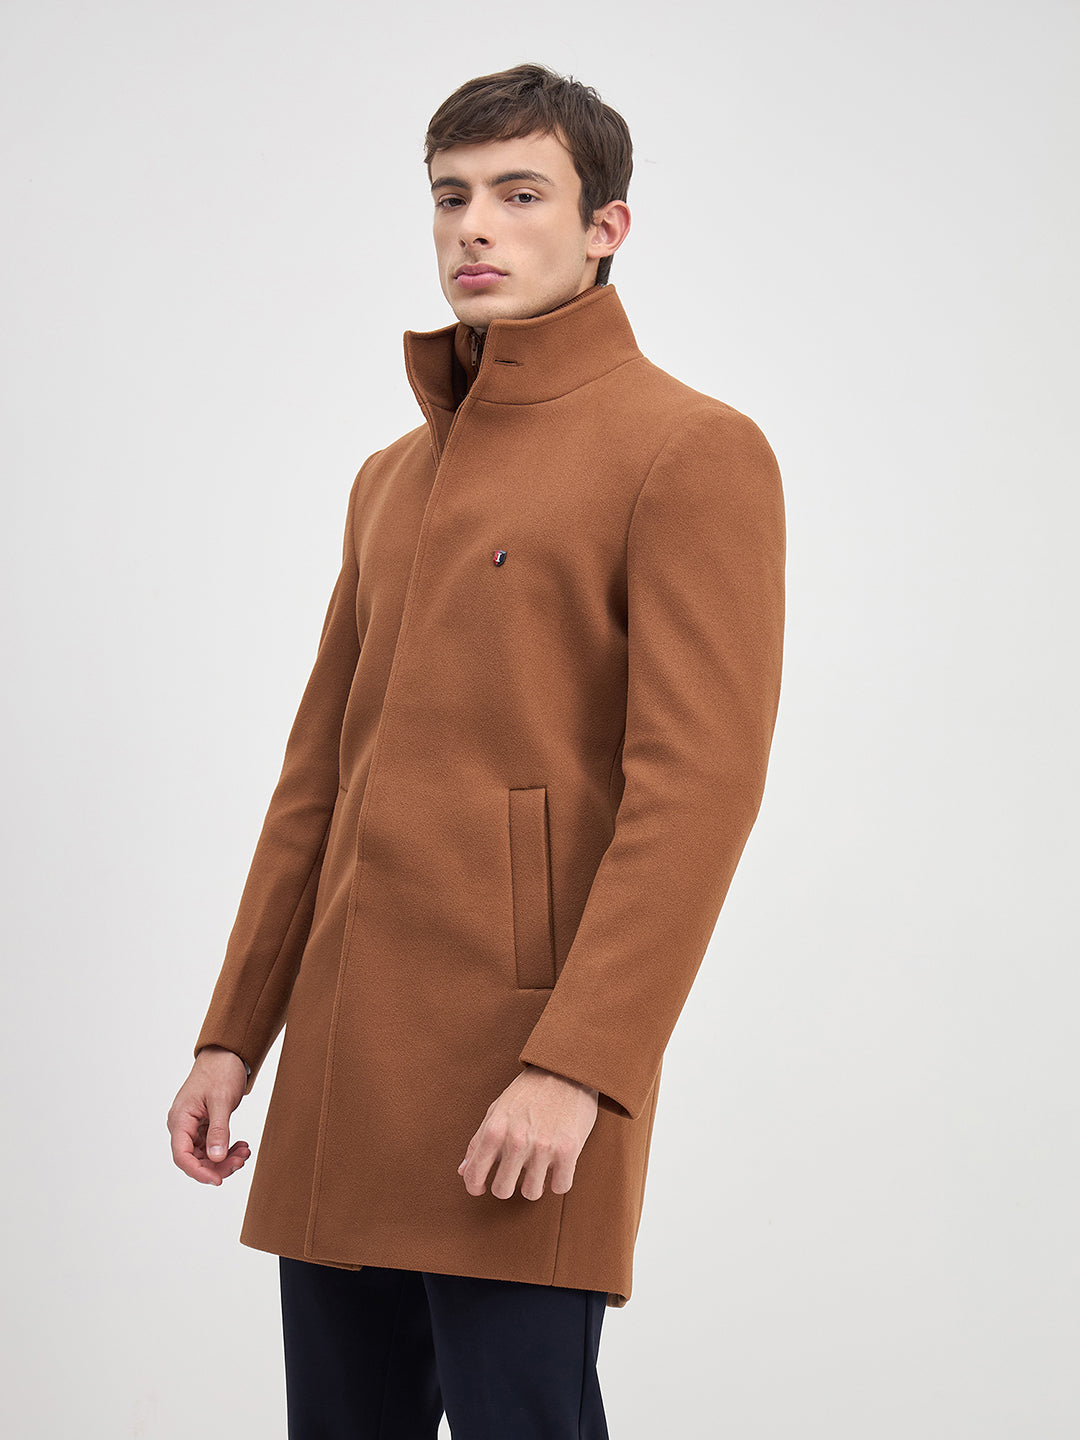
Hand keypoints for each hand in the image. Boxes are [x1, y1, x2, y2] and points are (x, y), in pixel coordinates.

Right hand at [168, 1045, 250, 1185]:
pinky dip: (226, 1149)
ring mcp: (192, 1126)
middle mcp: (182, 1125)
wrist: (226, 1055)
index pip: (182, 1156)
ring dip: (224, 1158)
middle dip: (218, 1165)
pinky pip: (211, 1145)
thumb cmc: (220, 1072)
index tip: (217, 1180)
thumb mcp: (221, 1101)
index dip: (198, 1172)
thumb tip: (216, 1158)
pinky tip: (241, 1146)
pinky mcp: (203, 1125)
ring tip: (244, 1153)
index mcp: (180, 1119)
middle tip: (240, 1161)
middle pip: (194, 1158)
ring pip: (204, 1154)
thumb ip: (218, 1130)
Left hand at [458, 1065, 598, 1201]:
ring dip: (533, 1185)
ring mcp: (543, 1146)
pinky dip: (558, 1181)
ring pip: (531, 1193)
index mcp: (495, 1129)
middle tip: (512, 1176)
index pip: (474, 1174)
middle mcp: (517, 1140)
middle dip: (505, 1186)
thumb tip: (463, 1171)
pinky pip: (560, 1187)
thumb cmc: (528, 1091)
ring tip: (536, 1170)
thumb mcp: (497, 1110)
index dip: (474, 1186)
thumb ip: (478, 1142)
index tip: (480, 1188)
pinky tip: (556, 1168)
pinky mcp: (569, 1150)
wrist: (565, 1070)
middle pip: (502, 1190)